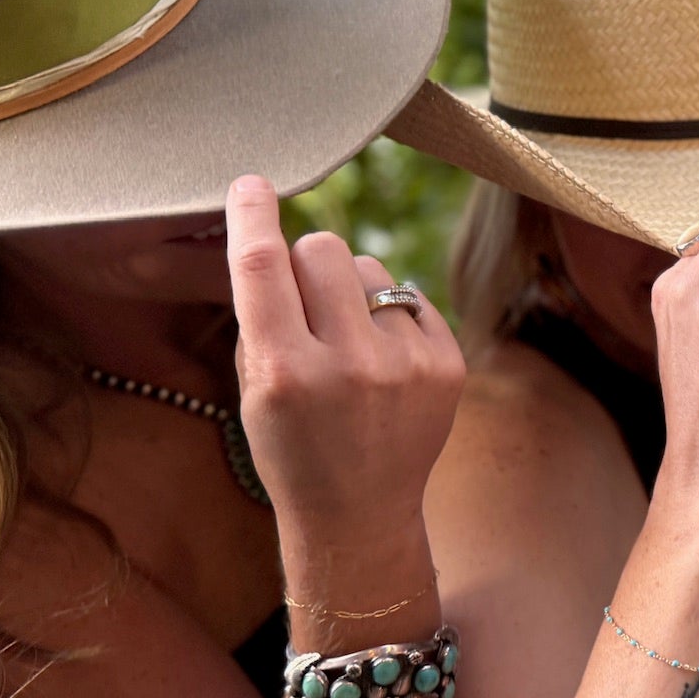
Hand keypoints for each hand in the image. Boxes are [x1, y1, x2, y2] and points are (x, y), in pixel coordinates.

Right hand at [226, 175, 465, 542]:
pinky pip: (411, 297)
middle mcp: (349, 365)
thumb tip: (280, 239)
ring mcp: (406, 366)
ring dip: (351, 291)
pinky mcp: (447, 366)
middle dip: (306, 262)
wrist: (357, 514)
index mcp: (284, 372)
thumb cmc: (291, 445)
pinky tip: (383, 362)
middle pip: (323, 249)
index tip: (251, 183)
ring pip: (370, 268)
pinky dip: (391, 317)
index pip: (264, 266)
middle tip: (305, 302)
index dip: (253, 215)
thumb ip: (264, 315)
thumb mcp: (252, 389)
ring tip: (347, 345)